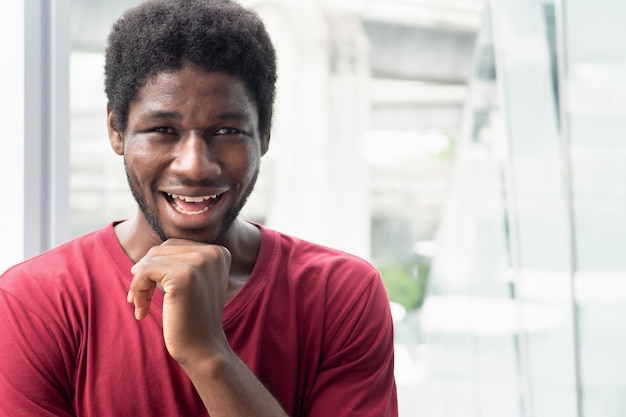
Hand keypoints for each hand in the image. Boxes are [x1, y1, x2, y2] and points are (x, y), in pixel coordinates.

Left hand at [127, 239, 231, 363]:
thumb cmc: (193, 318)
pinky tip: (140, 309)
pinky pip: (145, 271)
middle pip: (162, 249)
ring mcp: (200, 263)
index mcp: (219, 252)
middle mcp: (213, 253)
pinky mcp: (184, 276)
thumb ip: (180, 262)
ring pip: (151, 259)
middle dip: (145, 272)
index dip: (156, 266)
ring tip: (139, 305)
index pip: (174, 245)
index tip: (150, 290)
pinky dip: (137, 288)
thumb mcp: (194, 283)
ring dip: (139, 283)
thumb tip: (146, 255)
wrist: (203, 349)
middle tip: (139, 299)